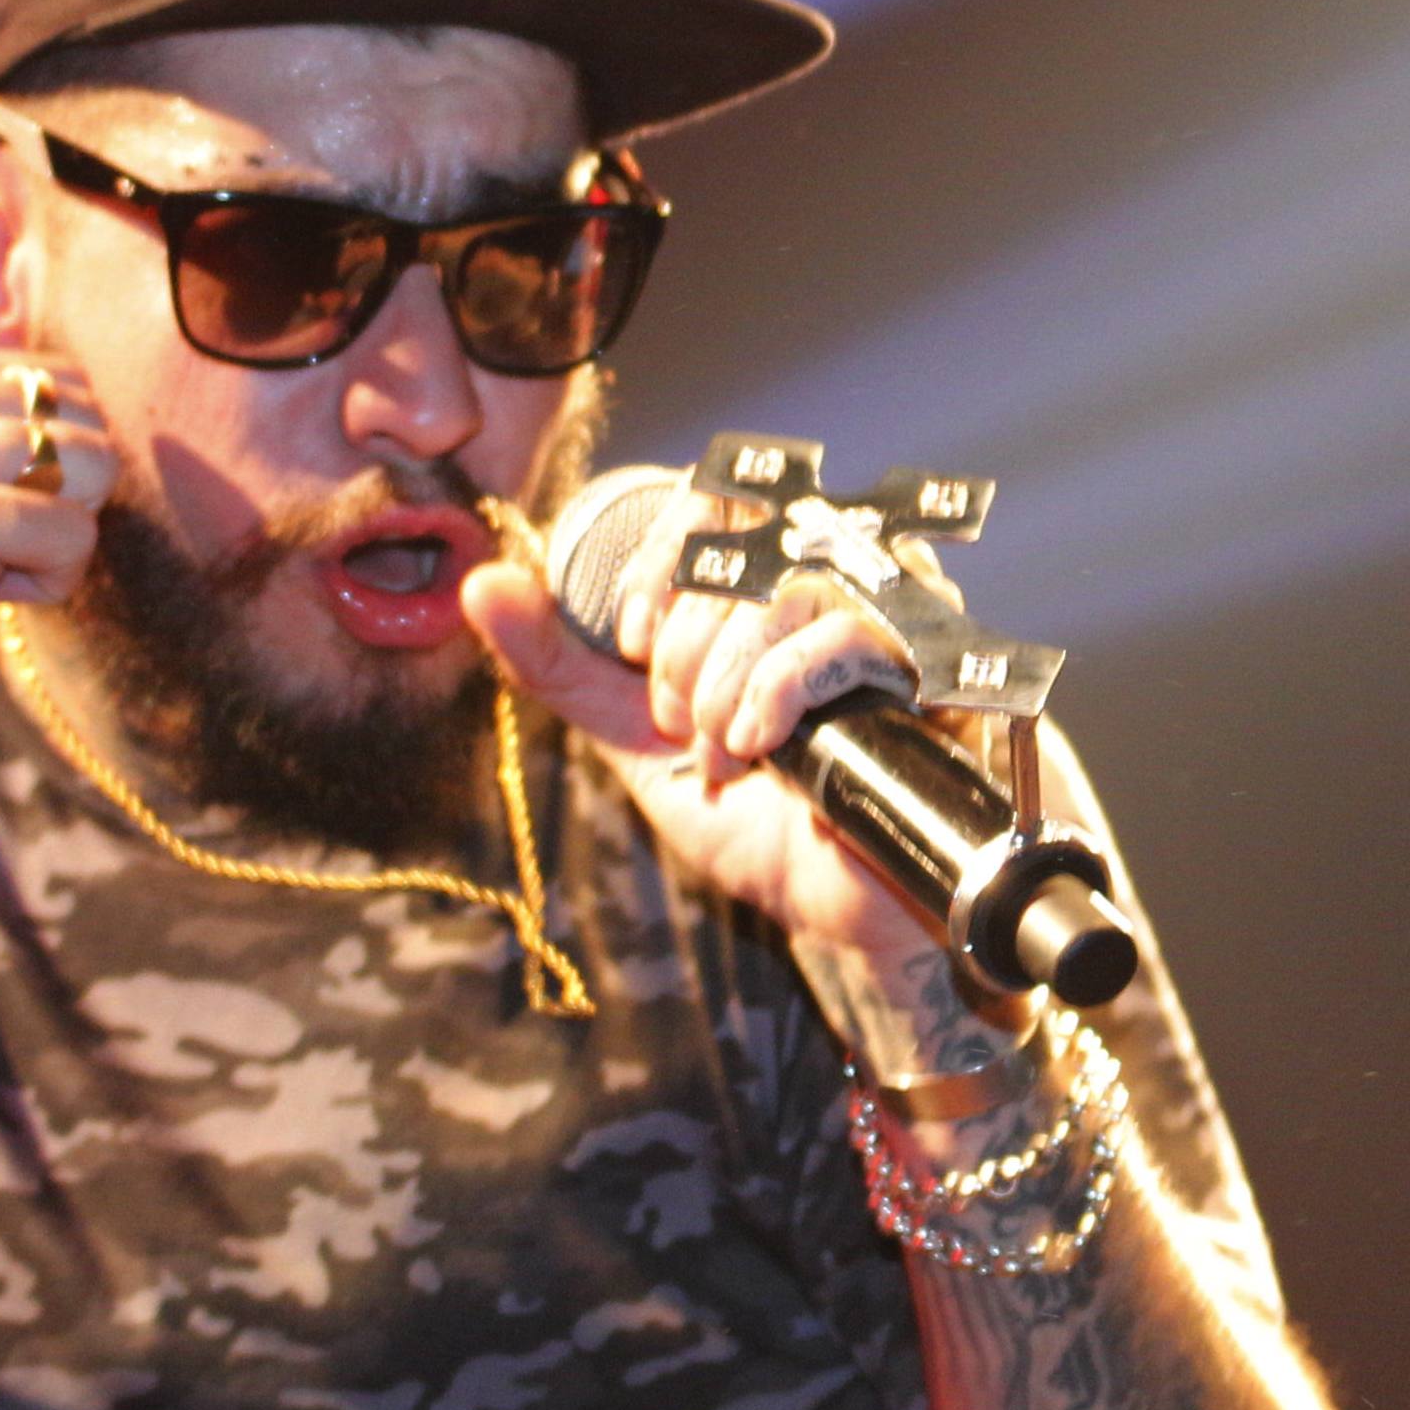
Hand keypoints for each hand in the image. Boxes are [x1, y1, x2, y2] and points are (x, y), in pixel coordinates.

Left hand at [462, 490, 955, 962]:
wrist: (832, 909)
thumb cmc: (752, 819)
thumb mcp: (632, 739)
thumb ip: (559, 664)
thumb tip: (482, 584)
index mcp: (761, 583)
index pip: (706, 500)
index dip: (655, 565)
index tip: (632, 642)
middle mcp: (829, 580)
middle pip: (735, 545)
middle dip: (681, 650)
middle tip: (684, 724)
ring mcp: (884, 615)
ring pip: (781, 588)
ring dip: (724, 683)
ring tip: (727, 751)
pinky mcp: (927, 664)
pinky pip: (844, 636)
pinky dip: (777, 692)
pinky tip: (762, 747)